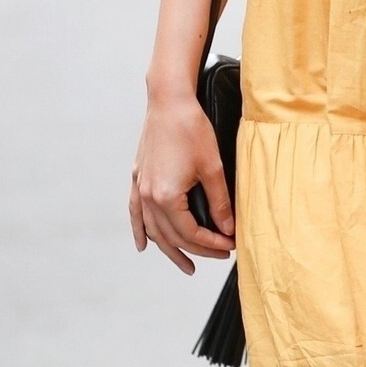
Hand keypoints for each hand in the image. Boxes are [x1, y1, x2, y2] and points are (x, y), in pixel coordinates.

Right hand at [129, 92, 234, 274]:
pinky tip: (144, 245)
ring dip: (169, 249)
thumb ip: (220, 202)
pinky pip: (135, 213)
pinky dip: (140, 230)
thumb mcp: (213, 168)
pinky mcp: (138, 177)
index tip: (230, 247)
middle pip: (172, 236)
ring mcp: (139, 187)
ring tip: (186, 264)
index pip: (191, 233)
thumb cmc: (192, 129)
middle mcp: (148, 196)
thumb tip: (228, 229)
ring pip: (153, 230)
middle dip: (197, 249)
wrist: (168, 101)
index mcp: (166, 196)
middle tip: (220, 256)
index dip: (211, 244)